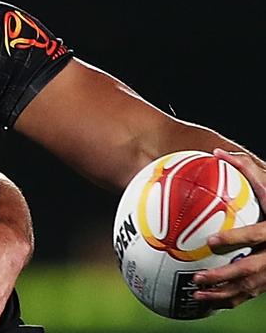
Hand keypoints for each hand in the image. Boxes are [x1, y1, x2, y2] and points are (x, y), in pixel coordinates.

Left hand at [193, 148, 265, 307]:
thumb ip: (247, 168)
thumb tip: (216, 151)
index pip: (257, 236)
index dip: (236, 239)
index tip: (212, 241)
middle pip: (252, 271)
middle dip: (225, 276)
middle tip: (198, 277)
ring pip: (250, 289)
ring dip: (223, 295)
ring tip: (196, 295)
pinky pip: (250, 294)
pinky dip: (229, 300)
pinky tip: (206, 301)